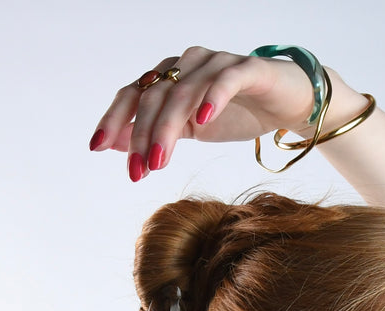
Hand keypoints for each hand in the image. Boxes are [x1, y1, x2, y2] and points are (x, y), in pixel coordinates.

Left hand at [88, 46, 316, 180]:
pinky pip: (226, 79)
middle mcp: (189, 64)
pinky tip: (203, 120)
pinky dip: (212, 96)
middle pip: (155, 96)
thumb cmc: (238, 113)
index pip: (133, 94)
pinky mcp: (249, 68)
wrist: (288, 103)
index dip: (113, 119)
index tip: (96, 148)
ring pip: (184, 91)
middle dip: (142, 136)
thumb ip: (155, 132)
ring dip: (167, 127)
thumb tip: (115, 144)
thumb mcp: (189, 130)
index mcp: (171, 76)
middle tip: (138, 172)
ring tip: (160, 161)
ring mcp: (218, 63)